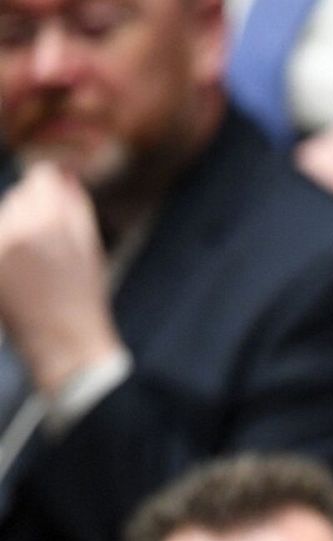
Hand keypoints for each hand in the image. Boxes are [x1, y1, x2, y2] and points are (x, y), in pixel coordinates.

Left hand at [0, 162, 121, 395]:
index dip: (51, 185)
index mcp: (51, 221)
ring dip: (15, 231)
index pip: (41, 178)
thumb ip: (75, 205)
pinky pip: (1, 239)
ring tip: (34, 265)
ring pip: (3, 218)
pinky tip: (20, 272)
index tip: (57, 194)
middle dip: (32, 212)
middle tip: (49, 248)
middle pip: (17, 197)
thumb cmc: (82, 298)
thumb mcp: (90, 247)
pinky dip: (7, 248)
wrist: (62, 342)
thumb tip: (61, 174)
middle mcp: (17, 229)